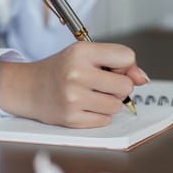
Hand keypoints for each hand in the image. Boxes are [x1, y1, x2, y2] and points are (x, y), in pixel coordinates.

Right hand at [0, 42, 149, 127]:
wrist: (29, 88)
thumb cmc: (61, 70)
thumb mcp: (86, 55)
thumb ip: (118, 62)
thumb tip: (143, 79)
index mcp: (81, 52)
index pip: (127, 56)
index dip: (125, 65)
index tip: (112, 68)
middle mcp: (76, 73)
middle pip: (126, 85)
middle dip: (118, 86)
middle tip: (101, 83)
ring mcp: (73, 98)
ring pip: (117, 105)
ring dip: (109, 102)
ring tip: (91, 94)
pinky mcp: (71, 119)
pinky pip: (105, 120)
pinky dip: (99, 115)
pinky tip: (84, 106)